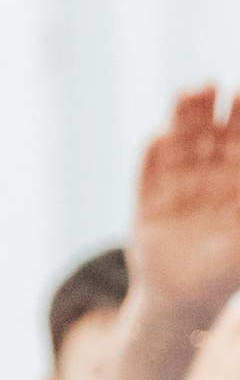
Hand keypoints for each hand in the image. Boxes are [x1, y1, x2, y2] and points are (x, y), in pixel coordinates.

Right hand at [128, 87, 239, 319]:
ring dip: (183, 115)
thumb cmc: (226, 268)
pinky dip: (156, 150)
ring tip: (188, 91)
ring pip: (180, 139)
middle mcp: (209, 172)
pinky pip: (151, 165)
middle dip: (210, 106)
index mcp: (238, 178)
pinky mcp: (148, 193)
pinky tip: (161, 135)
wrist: (181, 295)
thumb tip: (227, 173)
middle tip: (210, 84)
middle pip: (210, 130)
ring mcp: (177, 179)